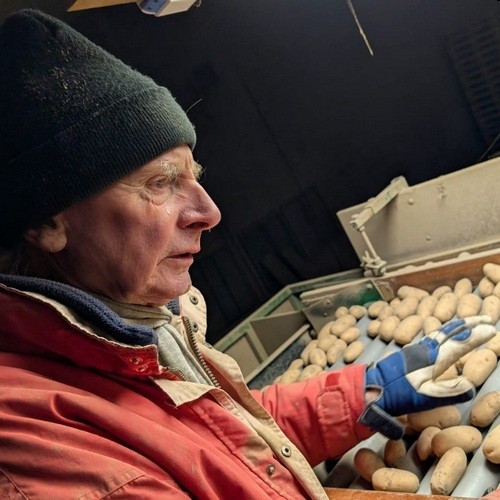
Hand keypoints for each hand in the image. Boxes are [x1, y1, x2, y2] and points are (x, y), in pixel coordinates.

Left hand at [360, 315, 495, 437]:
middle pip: (451, 331)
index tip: (492, 329)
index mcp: (434, 358)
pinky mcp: (411, 350)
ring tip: (470, 321)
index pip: (460, 343)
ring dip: (458, 324)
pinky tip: (445, 332)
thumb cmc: (400, 394)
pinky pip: (432, 334)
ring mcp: (418, 347)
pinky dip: (445, 329)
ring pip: (442, 330)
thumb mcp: (426, 398)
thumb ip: (449, 392)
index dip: (477, 335)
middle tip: (487, 318)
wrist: (374, 387)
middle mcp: (427, 348)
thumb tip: (471, 386)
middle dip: (470, 323)